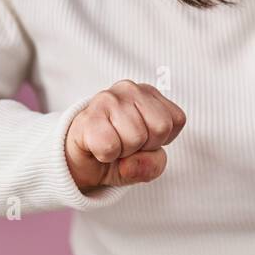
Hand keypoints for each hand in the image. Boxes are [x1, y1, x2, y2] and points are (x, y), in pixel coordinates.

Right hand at [64, 80, 186, 190]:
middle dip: (144, 146)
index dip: (160, 141)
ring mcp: (108, 99)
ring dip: (123, 152)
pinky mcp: (88, 115)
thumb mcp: (147, 163)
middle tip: (125, 144)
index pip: (176, 120)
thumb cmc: (118, 153)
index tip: (143, 141)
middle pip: (160, 127)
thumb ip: (154, 165)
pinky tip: (97, 147)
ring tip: (112, 144)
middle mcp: (130, 89)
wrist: (78, 160)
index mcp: (150, 94)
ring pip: (135, 138)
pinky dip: (105, 156)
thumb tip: (129, 164)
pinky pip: (110, 146)